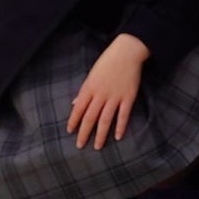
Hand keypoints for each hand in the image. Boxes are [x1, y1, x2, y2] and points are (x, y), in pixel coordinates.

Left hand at [65, 33, 148, 147]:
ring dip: (101, 135)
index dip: (73, 121)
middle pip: (90, 118)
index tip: (70, 132)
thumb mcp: (91, 75)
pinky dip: (120, 126)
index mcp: (89, 88)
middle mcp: (100, 95)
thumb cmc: (107, 62)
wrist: (126, 52)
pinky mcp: (128, 97)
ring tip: (98, 146)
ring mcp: (115, 97)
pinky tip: (118, 137)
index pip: (78, 109)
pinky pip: (123, 115)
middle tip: (80, 146)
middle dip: (84, 133)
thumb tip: (74, 104)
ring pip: (105, 120)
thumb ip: (83, 91)